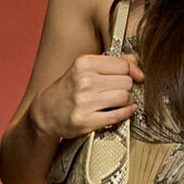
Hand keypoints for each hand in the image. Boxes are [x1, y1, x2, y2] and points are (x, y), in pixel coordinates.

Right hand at [30, 53, 144, 139]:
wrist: (46, 111)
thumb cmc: (69, 88)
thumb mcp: (85, 68)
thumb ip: (112, 63)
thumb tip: (138, 68)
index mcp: (84, 63)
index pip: (123, 64)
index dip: (132, 71)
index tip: (133, 77)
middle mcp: (84, 81)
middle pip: (126, 81)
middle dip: (128, 87)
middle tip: (122, 90)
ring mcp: (85, 102)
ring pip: (124, 97)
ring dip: (129, 100)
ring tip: (123, 101)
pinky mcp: (87, 120)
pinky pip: (117, 115)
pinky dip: (127, 112)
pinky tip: (126, 110)